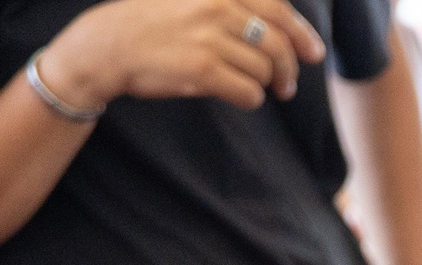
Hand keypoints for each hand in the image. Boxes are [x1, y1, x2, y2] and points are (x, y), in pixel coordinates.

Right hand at [43, 0, 326, 110]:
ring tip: (257, 89)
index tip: (314, 52)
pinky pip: (248, 92)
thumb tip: (281, 29)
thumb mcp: (191, 1)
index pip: (277, 7)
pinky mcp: (202, 70)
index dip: (301, 33)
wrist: (108, 45)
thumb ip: (230, 8)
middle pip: (279, 42)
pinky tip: (240, 97)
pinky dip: (250, 99)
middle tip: (288, 86)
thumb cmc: (152, 25)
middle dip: (290, 68)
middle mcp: (217, 8)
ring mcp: (209, 38)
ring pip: (265, 69)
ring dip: (266, 85)